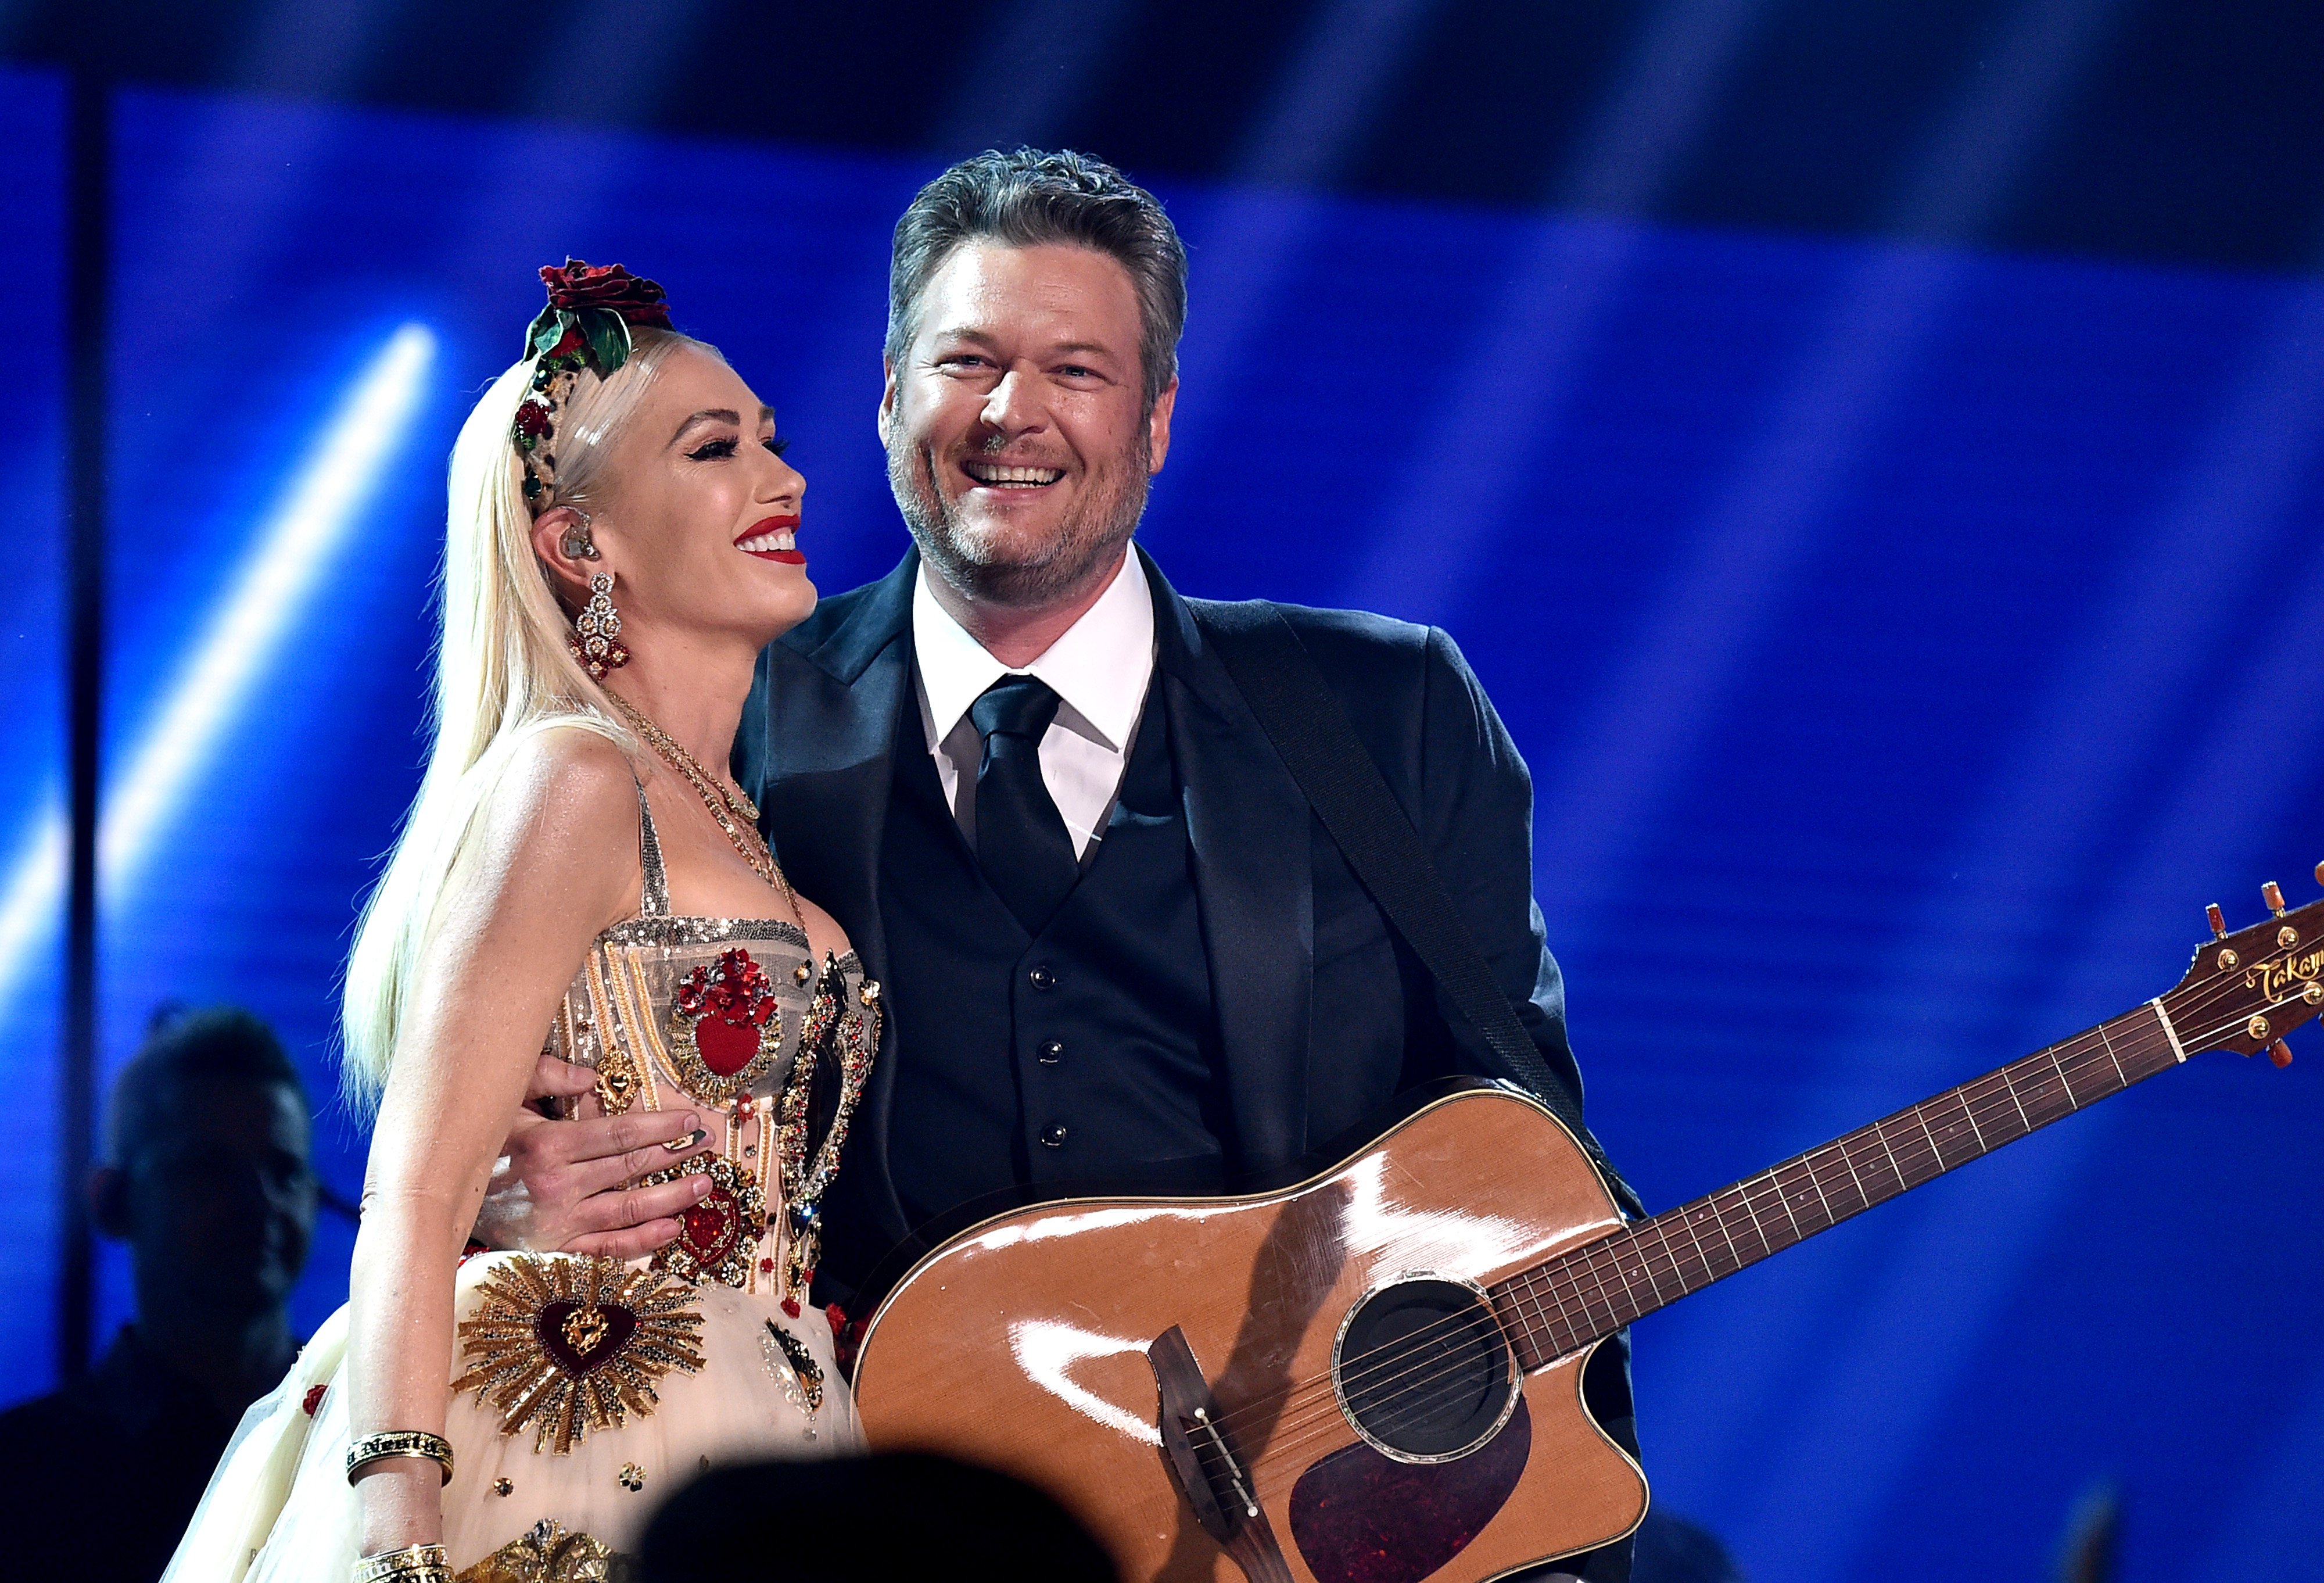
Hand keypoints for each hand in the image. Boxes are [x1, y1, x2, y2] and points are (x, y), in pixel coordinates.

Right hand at [472, 1054, 715, 1258]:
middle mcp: (555, 1188)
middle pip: (630, 1169)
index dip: (659, 1125)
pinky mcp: (554, 1251)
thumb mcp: (502, 1101)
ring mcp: (557, 1224)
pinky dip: (642, 1242)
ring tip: (703, 1185)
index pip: (618, 1134)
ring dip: (671, 1198)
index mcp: (546, 1147)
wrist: (436, 1202)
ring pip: (627, 1210)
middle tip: (709, 1144)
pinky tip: (672, 1230)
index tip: (690, 1119)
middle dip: (674, 1155)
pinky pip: (607, 1250)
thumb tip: (591, 1078)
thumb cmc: (477, 1146)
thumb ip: (544, 1078)